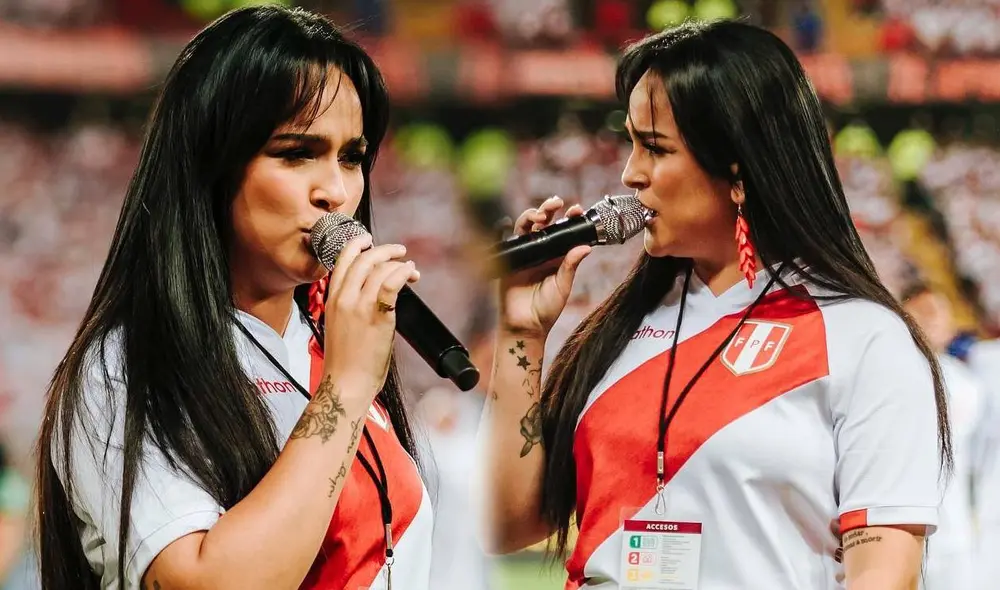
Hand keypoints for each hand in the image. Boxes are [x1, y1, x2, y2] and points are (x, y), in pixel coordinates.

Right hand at [322, 235, 419, 395]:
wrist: (345, 383)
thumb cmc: (345, 361)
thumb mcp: (339, 325)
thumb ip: (351, 306)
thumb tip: (373, 294)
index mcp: (332, 299)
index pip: (342, 261)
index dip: (357, 245)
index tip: (369, 240)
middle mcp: (344, 298)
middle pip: (364, 260)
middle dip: (385, 250)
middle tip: (400, 251)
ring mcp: (360, 306)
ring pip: (380, 269)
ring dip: (399, 263)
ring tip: (411, 269)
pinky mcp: (378, 316)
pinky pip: (392, 283)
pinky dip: (403, 273)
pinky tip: (411, 274)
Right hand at [498, 196, 590, 337]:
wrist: (526, 326)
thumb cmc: (546, 309)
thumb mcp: (563, 286)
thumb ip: (571, 265)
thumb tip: (585, 247)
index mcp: (557, 255)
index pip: (563, 231)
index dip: (569, 218)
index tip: (576, 210)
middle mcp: (541, 251)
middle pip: (543, 223)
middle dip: (549, 208)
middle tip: (557, 202)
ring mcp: (524, 254)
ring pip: (525, 227)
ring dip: (531, 215)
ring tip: (540, 214)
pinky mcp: (509, 260)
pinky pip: (506, 241)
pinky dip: (503, 229)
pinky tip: (507, 222)